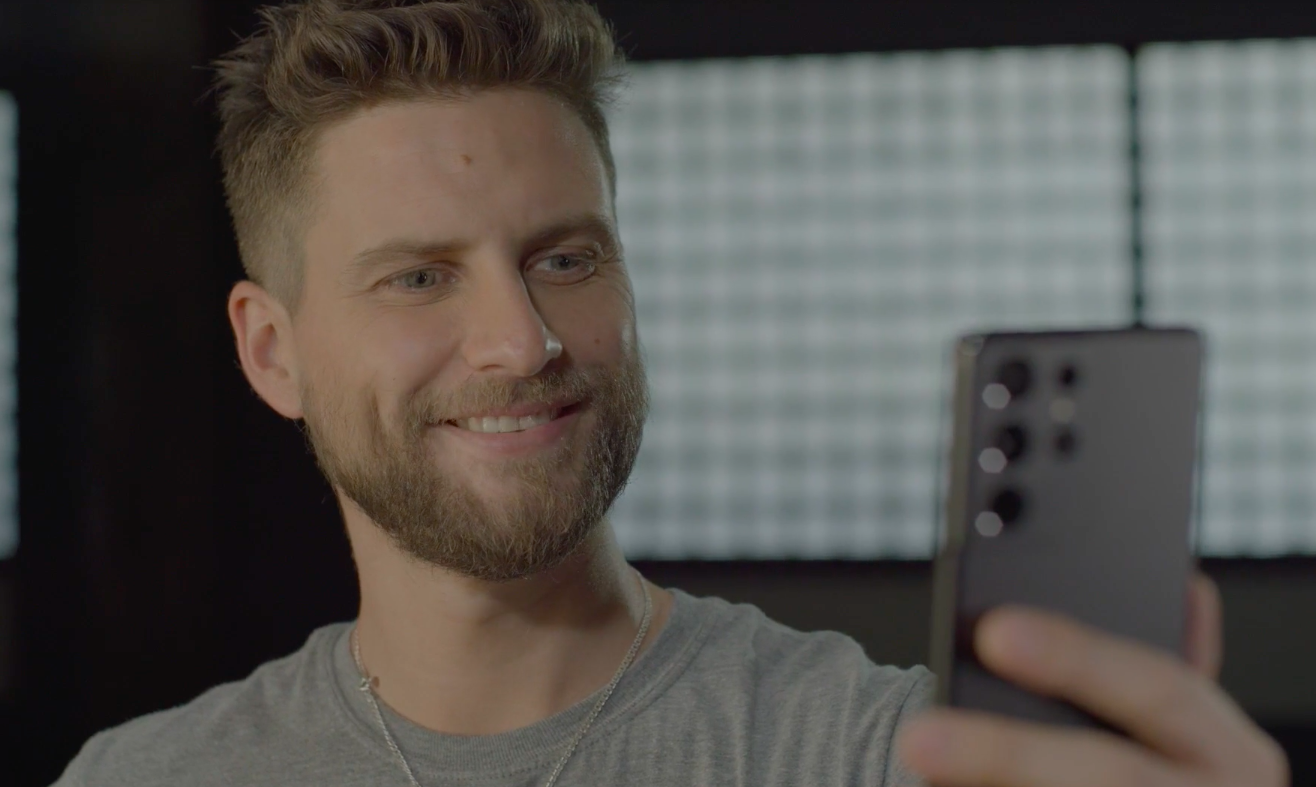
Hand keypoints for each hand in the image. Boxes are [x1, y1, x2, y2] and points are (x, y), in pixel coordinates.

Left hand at [897, 572, 1289, 785]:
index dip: (1078, 657)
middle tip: (921, 734)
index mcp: (1226, 748)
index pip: (1159, 689)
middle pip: (1110, 776)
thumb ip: (1157, 669)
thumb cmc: (1155, 767)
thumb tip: (1181, 586)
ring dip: (993, 783)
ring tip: (918, 757)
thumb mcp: (1172, 723)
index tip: (992, 632)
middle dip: (1011, 753)